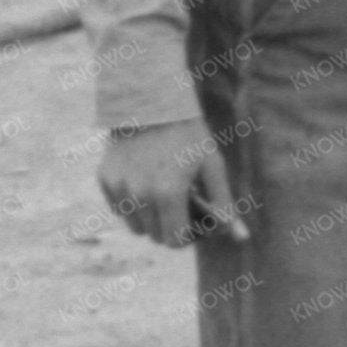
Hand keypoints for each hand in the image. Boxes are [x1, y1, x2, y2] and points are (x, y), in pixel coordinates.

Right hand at [100, 122, 244, 249]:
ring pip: (135, 226)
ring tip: (163, 196)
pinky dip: (132, 204)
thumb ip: (225, 205)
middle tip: (181, 207)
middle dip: (170, 227)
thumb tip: (241, 238)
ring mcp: (119, 188)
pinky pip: (119, 209)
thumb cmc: (189, 136)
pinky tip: (145, 184)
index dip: (188, 236)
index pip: (175, 242)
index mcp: (168, 194)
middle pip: (155, 236)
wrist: (152, 104)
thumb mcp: (212, 167)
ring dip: (150, 219)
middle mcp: (139, 195)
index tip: (194, 223)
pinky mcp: (105, 179)